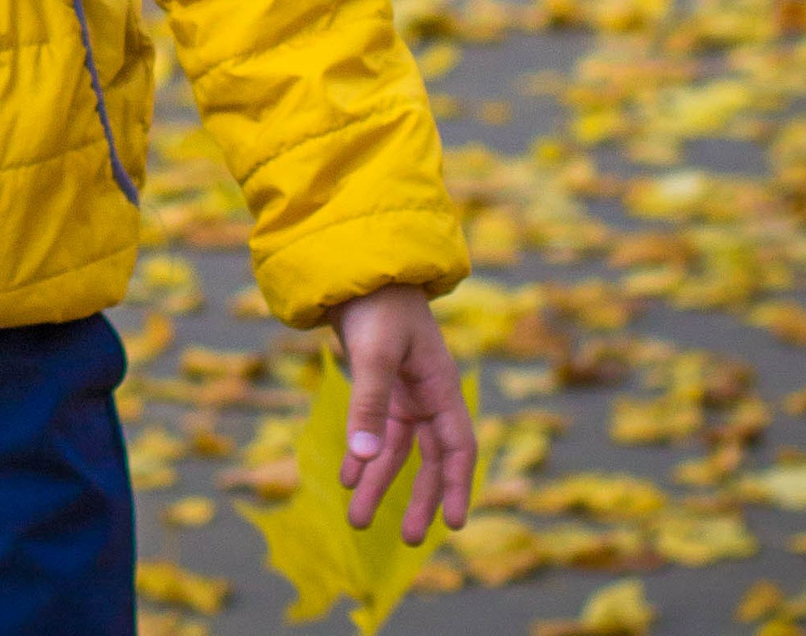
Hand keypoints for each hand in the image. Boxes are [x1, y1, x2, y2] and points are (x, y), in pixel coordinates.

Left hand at [329, 284, 475, 541]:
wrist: (355, 266)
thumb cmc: (376, 303)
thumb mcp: (374, 354)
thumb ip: (369, 404)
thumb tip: (364, 458)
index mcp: (441, 386)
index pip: (458, 446)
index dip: (457, 484)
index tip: (454, 523)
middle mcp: (427, 394)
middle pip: (428, 458)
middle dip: (418, 498)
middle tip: (410, 541)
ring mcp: (402, 391)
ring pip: (395, 449)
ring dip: (378, 482)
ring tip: (357, 519)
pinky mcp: (378, 385)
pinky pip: (374, 430)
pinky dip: (361, 454)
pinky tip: (347, 477)